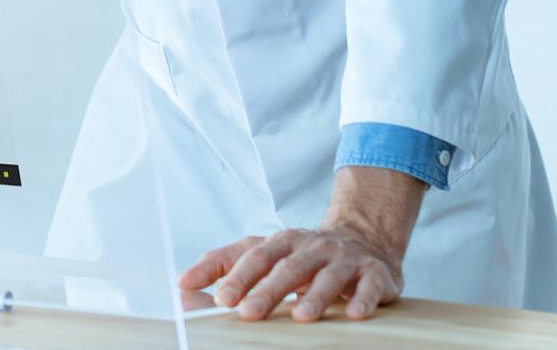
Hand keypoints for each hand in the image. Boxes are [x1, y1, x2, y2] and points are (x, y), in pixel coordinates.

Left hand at [178, 166, 422, 321]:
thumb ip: (223, 263)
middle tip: (248, 313)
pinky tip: (355, 313)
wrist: (364, 239)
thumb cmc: (303, 254)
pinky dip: (362, 299)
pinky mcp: (374, 274)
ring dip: (315, 296)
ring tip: (302, 317)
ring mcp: (344, 260)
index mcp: (282, 241)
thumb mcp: (263, 251)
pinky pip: (369, 286)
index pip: (256, 257)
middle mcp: (312, 247)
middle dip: (267, 290)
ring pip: (327, 277)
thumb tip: (182, 281)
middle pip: (287, 268)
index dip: (238, 277)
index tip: (221, 299)